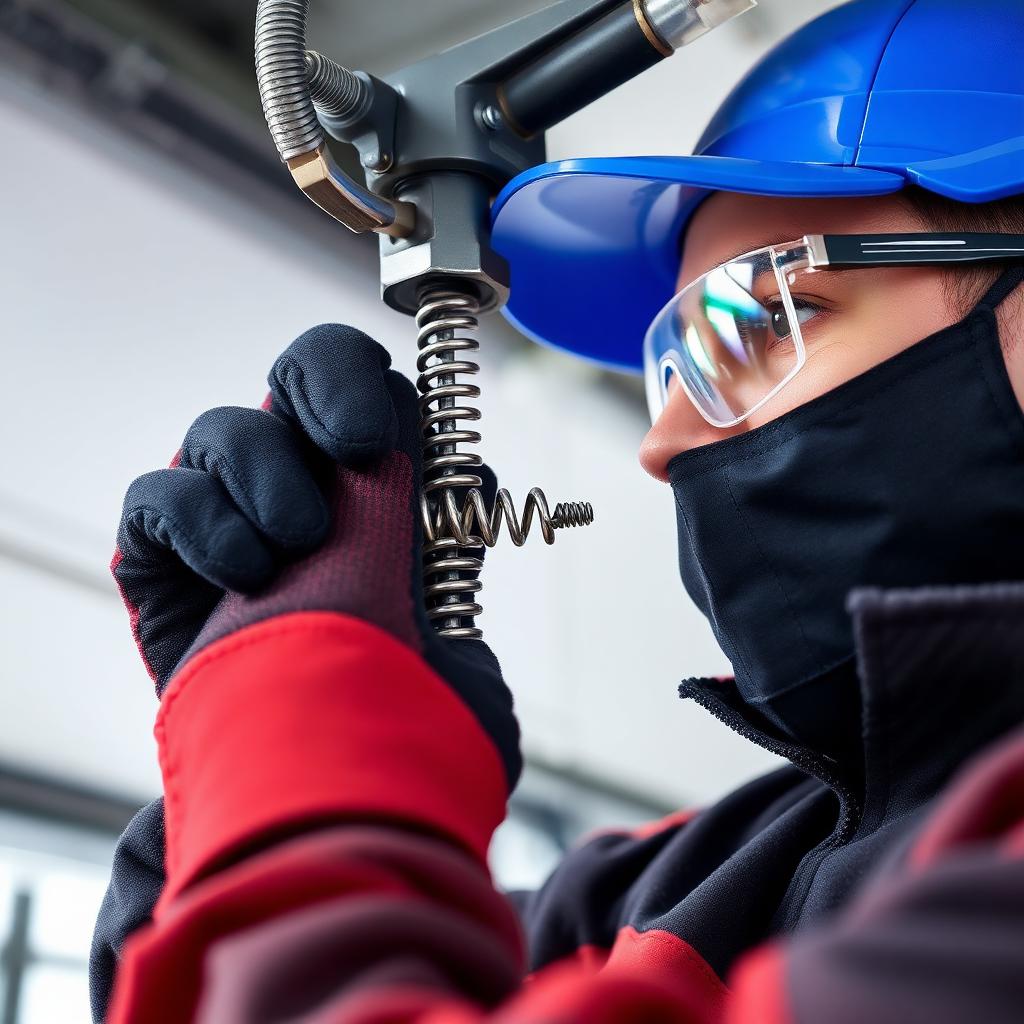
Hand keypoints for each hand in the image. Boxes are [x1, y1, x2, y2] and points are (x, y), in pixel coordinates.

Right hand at [112, 324, 519, 786]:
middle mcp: (302, 487)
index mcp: (375, 490)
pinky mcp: (162, 562)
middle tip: (352, 449)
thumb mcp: (453, 610)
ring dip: (266, 476)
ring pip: (223, 431)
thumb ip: (453, 524)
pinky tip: (244, 574)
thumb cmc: (397, 705)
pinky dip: (199, 523)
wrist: (325, 787)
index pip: (368, 387)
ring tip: (297, 545)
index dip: (368, 385)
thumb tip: (463, 464)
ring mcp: (229, 520)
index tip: (379, 436)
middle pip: (295, 375)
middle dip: (322, 392)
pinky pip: (158, 497)